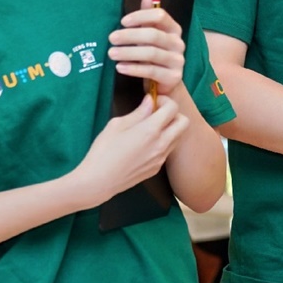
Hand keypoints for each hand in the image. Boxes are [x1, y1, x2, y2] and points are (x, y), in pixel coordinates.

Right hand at [71, 95, 188, 207]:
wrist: (98, 182)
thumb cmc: (103, 151)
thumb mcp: (116, 125)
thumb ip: (138, 112)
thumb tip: (150, 101)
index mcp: (151, 130)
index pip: (173, 108)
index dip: (165, 101)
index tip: (154, 101)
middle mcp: (161, 144)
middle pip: (184, 122)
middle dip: (174, 114)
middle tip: (157, 113)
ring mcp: (161, 158)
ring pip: (178, 137)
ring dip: (170, 128)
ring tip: (151, 128)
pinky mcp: (157, 168)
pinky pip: (168, 151)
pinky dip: (163, 142)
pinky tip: (146, 144)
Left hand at [109, 0, 184, 96]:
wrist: (164, 83)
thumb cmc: (153, 55)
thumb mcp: (149, 33)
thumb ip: (147, 15)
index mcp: (173, 29)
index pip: (160, 16)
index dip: (140, 16)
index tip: (123, 21)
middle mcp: (179, 43)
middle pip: (154, 35)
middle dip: (130, 36)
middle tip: (111, 38)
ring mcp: (178, 60)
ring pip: (152, 53)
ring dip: (128, 52)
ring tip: (111, 53)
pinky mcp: (174, 77)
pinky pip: (151, 71)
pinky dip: (134, 69)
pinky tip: (120, 67)